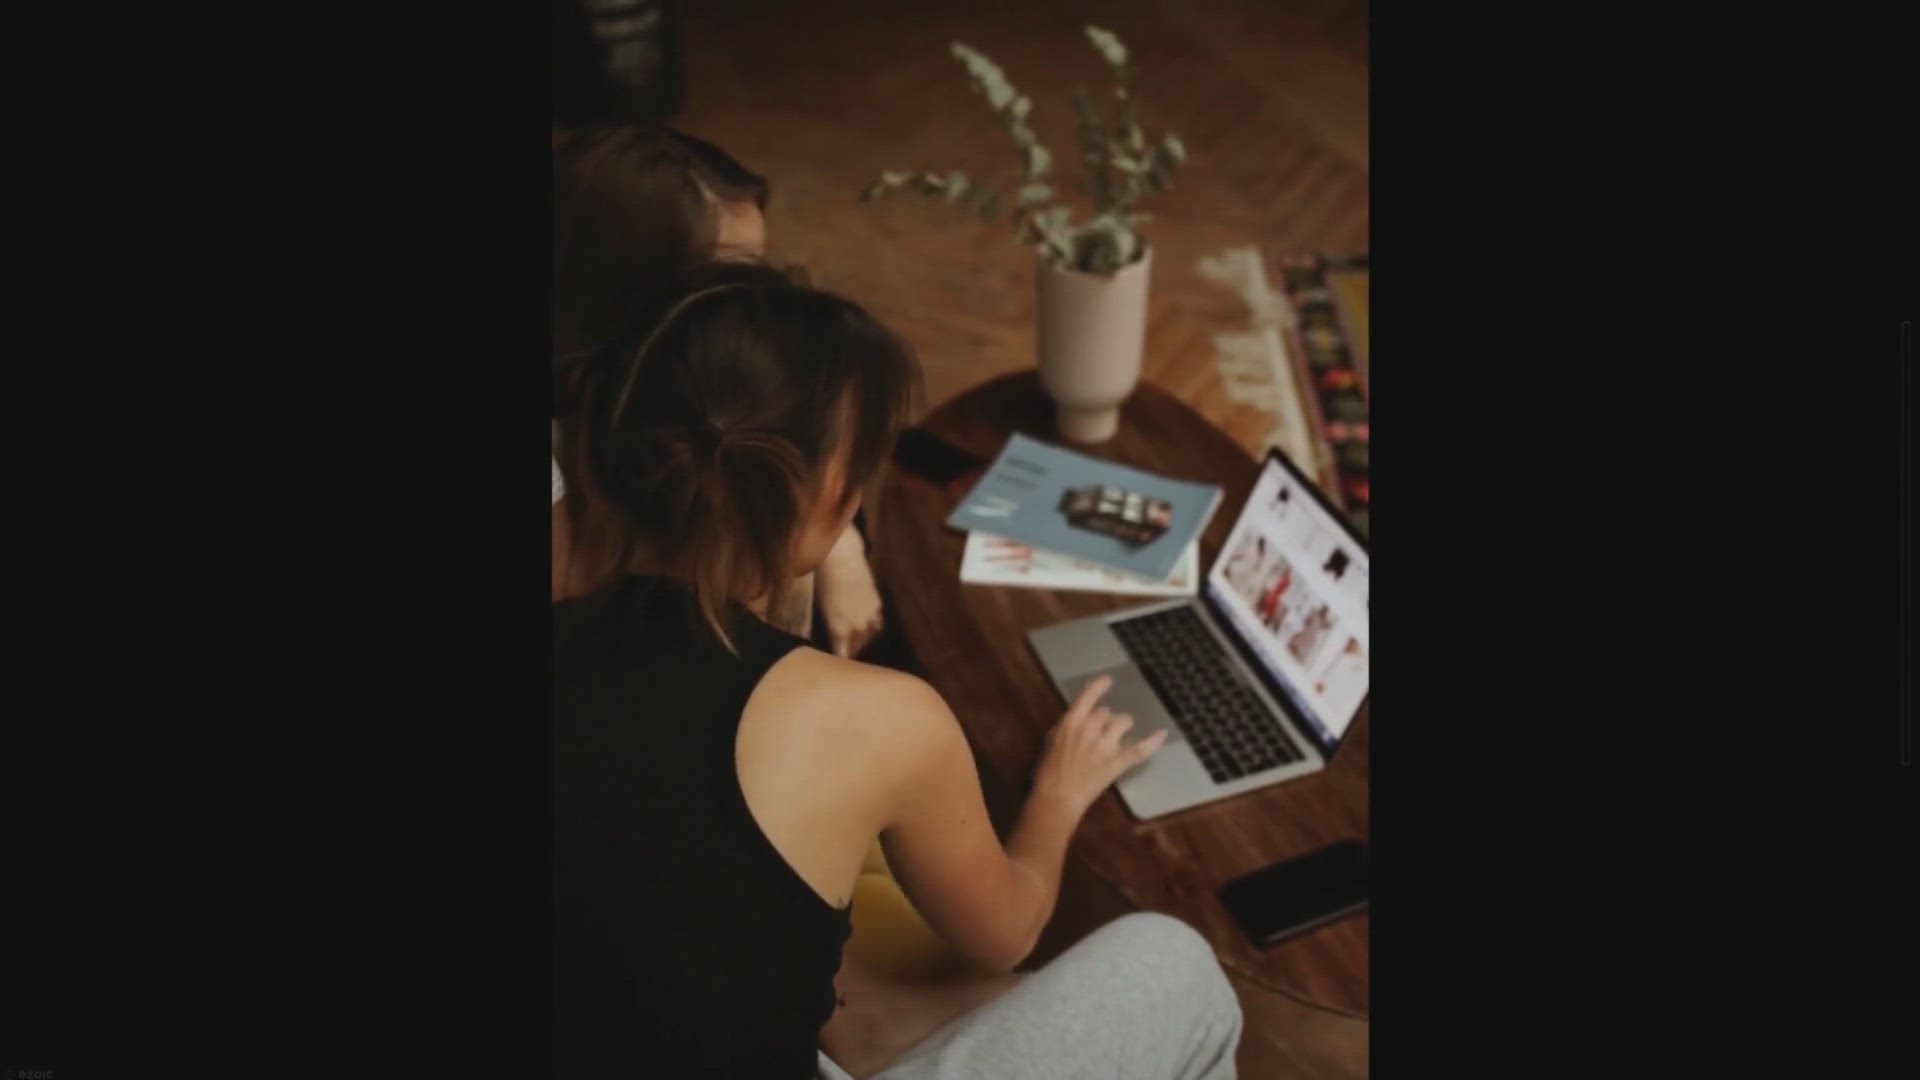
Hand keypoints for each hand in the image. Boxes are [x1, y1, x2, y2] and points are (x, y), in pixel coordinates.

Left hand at [817, 534, 883, 658]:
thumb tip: (826, 638)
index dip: (839, 660)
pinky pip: (877, 624)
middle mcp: (857, 628)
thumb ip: (828, 627)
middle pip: (856, 648)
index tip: (833, 662)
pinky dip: (871, 627)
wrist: (843, 560)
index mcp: (839, 631)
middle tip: (843, 649)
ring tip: (855, 638)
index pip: (842, 656)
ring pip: (869, 637)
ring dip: (862, 640)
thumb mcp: (820, 608)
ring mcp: (870, 617)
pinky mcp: (878, 606)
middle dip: (849, 650)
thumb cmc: (823, 581)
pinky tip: (865, 624)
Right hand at [1031, 675, 1167, 815]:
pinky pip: (1139, 749)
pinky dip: (1152, 741)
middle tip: (1100, 733)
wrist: (1057, 797)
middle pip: (1106, 711)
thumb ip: (1069, 726)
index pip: (1088, 696)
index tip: (1107, 680)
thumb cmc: (1048, 771)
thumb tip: (1082, 717)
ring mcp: (1106, 746)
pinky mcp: (1117, 762)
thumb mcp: (1052, 740)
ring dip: (1121, 726)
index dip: (1099, 686)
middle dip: (1105, 720)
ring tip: (1116, 736)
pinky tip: (1162, 733)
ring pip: (1124, 721)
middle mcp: (1090, 729)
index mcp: (1071, 722)